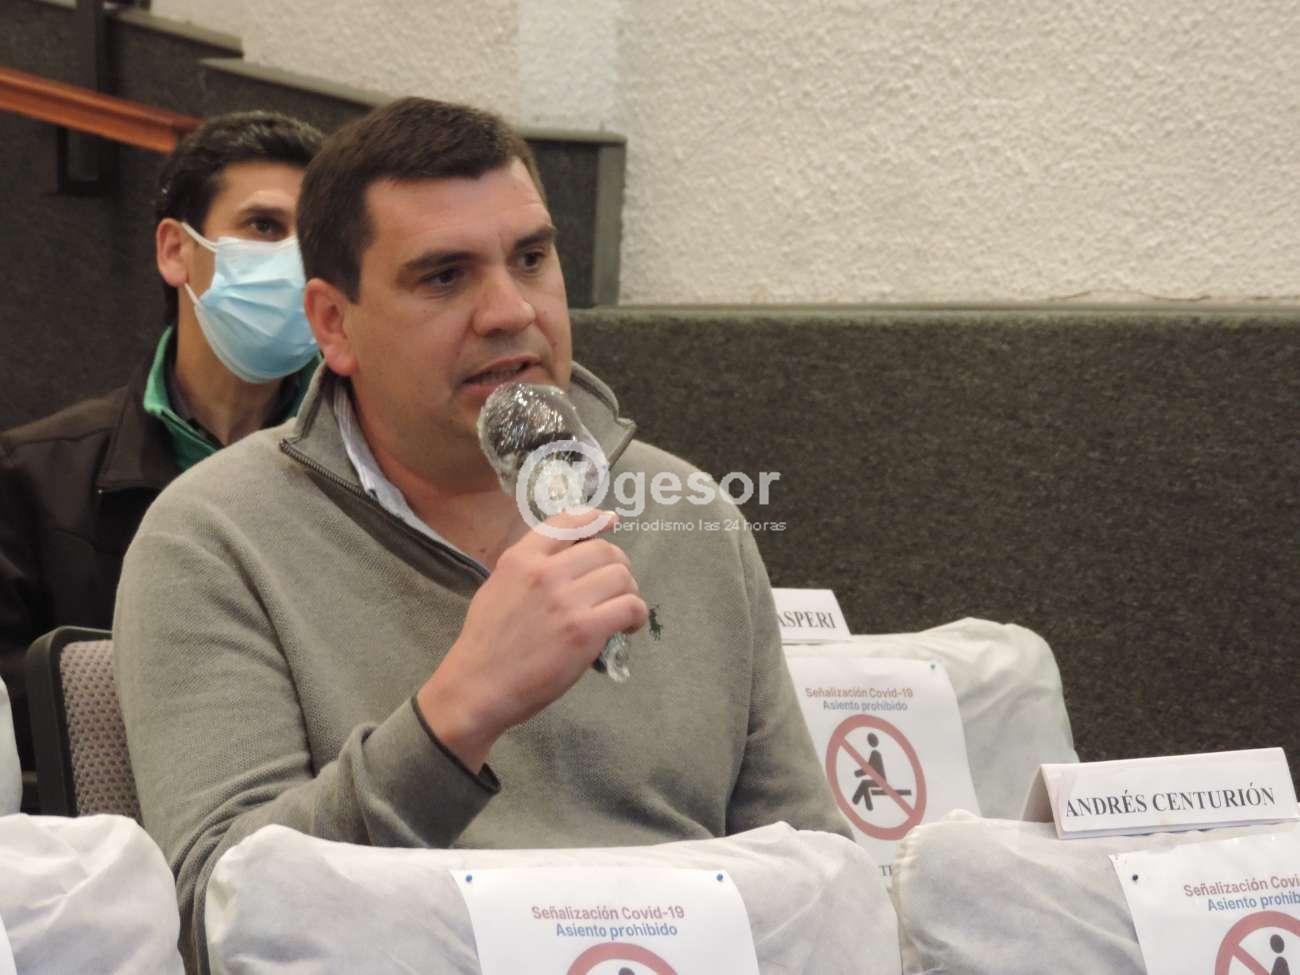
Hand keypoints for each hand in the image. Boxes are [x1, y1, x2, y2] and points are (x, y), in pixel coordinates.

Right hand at [416, 509, 646, 770]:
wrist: (478, 687)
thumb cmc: (486, 644)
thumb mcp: (498, 587)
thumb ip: (530, 568)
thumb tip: (569, 557)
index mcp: (520, 558)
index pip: (568, 522)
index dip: (595, 518)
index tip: (610, 521)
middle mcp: (544, 572)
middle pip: (604, 550)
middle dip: (617, 566)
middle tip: (615, 587)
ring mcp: (566, 600)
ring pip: (622, 576)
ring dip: (629, 591)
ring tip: (622, 609)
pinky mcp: (585, 630)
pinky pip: (629, 607)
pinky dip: (636, 615)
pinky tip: (629, 626)